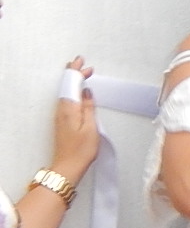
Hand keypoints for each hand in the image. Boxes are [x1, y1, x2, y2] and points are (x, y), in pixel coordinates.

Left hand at [51, 57, 98, 179]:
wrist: (68, 166)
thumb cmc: (81, 150)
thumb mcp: (91, 127)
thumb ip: (89, 108)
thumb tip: (87, 93)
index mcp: (69, 109)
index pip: (71, 84)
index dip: (76, 71)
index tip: (81, 62)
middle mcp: (62, 110)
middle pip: (67, 87)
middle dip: (75, 75)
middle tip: (85, 67)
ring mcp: (60, 116)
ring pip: (66, 93)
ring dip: (74, 83)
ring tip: (82, 76)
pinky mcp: (62, 122)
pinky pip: (66, 101)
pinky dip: (73, 93)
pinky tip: (78, 93)